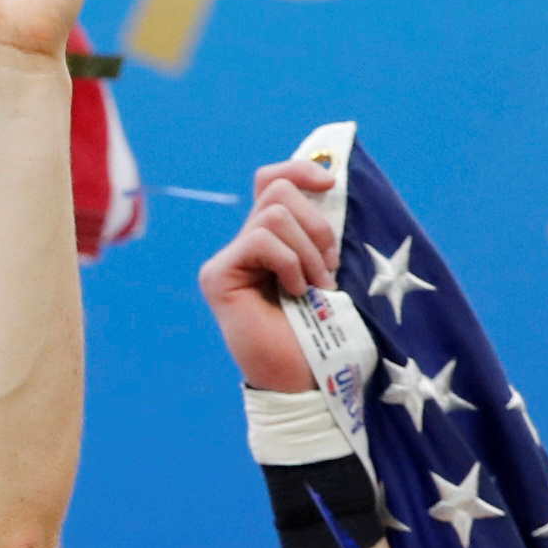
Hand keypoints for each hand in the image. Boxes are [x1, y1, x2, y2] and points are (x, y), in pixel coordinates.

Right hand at [198, 158, 347, 394]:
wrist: (305, 378)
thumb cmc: (325, 329)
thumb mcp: (330, 267)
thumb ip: (320, 230)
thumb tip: (329, 179)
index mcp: (272, 240)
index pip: (271, 180)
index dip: (298, 169)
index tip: (330, 182)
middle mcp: (244, 246)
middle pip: (276, 190)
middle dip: (316, 224)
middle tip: (329, 268)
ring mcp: (227, 261)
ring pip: (272, 214)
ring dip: (308, 251)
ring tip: (315, 288)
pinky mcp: (217, 276)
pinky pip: (260, 241)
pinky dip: (289, 263)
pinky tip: (294, 292)